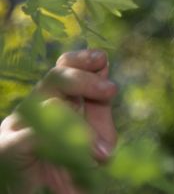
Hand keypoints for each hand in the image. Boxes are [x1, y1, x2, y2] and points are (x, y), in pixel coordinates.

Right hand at [0, 49, 117, 192]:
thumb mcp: (97, 136)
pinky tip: (78, 152)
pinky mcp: (9, 148)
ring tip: (100, 151)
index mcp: (57, 98)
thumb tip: (106, 80)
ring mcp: (20, 125)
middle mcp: (37, 106)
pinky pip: (31, 135)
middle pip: (56, 77)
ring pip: (46, 105)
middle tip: (111, 91)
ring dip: (78, 123)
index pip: (66, 66)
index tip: (102, 59)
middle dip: (85, 80)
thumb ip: (100, 109)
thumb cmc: (76, 167)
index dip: (83, 59)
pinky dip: (58, 140)